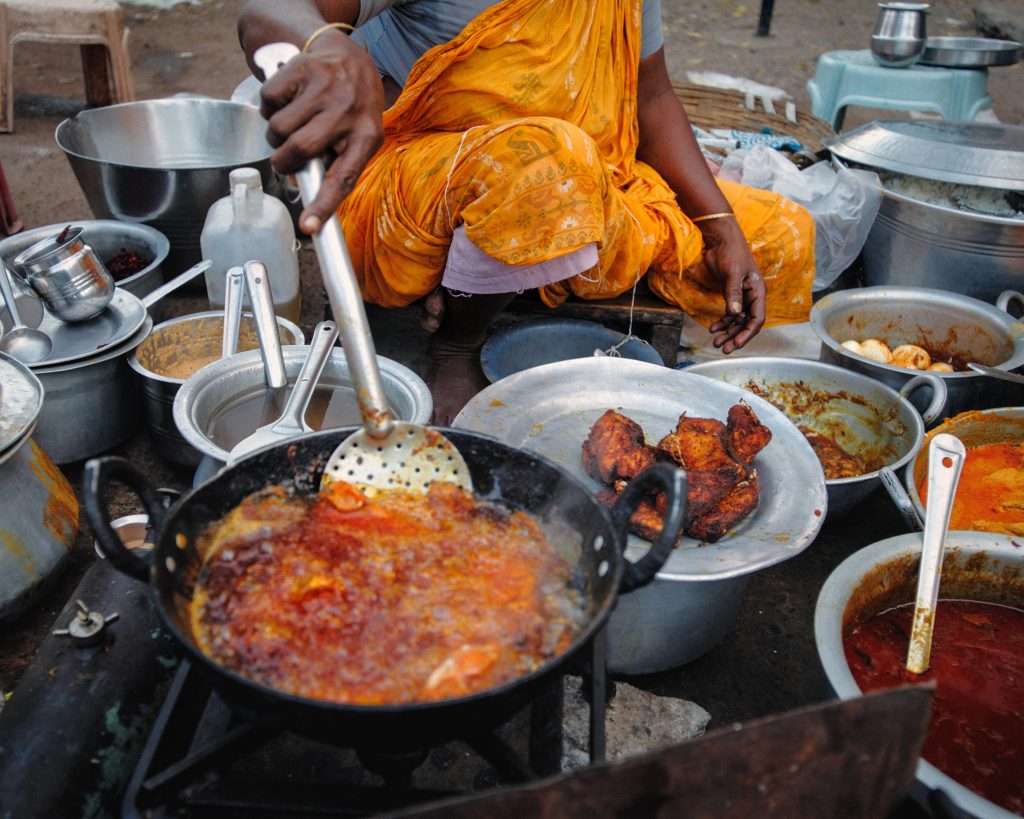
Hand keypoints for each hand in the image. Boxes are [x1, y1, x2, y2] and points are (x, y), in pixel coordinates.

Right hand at [259, 32, 384, 233]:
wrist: (350, 58)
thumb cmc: (352, 110)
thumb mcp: (355, 138)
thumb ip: (332, 165)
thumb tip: (300, 187)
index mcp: (366, 137)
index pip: (344, 178)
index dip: (324, 205)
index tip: (308, 227)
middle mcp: (348, 112)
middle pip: (300, 150)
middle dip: (284, 161)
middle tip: (286, 158)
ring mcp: (325, 88)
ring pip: (279, 128)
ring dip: (276, 135)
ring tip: (292, 125)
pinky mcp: (302, 68)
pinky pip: (268, 100)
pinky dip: (269, 107)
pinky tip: (287, 102)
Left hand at [700, 217, 765, 352]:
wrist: (720, 240)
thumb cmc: (731, 253)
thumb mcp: (733, 273)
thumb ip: (733, 294)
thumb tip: (735, 313)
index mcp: (758, 292)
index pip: (757, 319)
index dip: (747, 333)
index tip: (736, 344)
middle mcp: (752, 297)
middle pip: (746, 323)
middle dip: (735, 337)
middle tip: (723, 348)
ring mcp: (741, 297)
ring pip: (737, 321)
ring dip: (727, 332)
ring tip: (716, 342)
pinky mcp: (730, 295)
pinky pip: (729, 314)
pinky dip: (722, 322)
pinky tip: (712, 328)